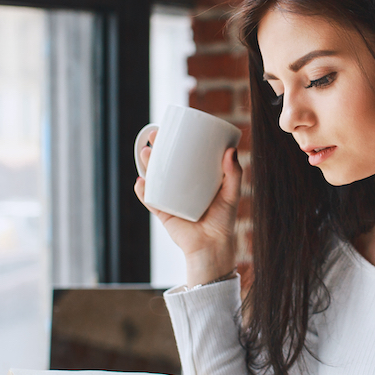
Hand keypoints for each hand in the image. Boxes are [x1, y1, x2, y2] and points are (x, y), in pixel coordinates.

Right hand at [133, 129, 241, 284]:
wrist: (212, 247)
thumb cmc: (223, 221)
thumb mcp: (231, 194)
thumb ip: (234, 174)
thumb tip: (230, 151)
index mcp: (195, 180)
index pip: (183, 157)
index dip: (175, 142)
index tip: (172, 128)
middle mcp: (180, 187)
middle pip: (164, 164)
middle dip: (156, 149)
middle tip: (155, 136)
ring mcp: (169, 199)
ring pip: (154, 178)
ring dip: (146, 165)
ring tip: (145, 153)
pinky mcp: (163, 213)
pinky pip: (150, 200)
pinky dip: (142, 191)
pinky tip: (140, 181)